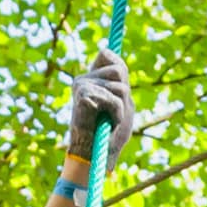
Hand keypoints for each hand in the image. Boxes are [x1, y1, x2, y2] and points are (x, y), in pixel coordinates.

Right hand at [64, 45, 135, 161]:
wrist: (95, 155)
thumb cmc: (109, 132)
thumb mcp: (121, 101)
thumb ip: (119, 80)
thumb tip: (108, 51)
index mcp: (91, 78)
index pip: (106, 54)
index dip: (119, 67)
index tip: (119, 90)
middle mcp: (83, 79)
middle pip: (119, 70)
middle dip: (124, 94)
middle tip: (114, 111)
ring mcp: (81, 86)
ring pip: (120, 87)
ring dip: (121, 108)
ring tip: (110, 120)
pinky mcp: (83, 96)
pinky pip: (114, 101)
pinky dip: (117, 116)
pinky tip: (107, 124)